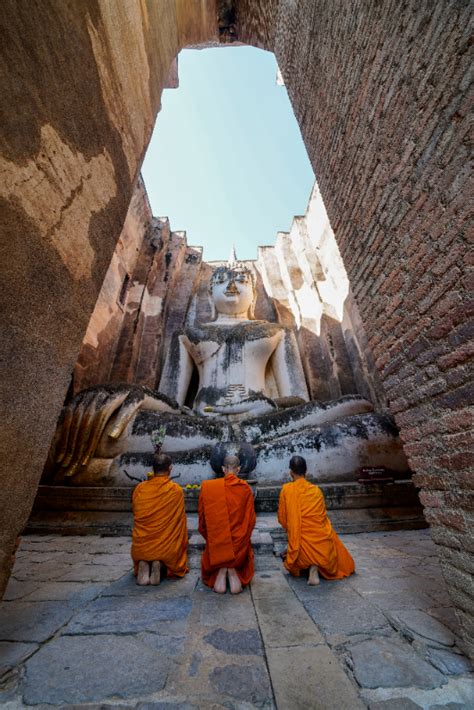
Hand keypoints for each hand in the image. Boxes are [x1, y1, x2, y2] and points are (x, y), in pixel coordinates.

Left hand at [53, 384, 176, 476]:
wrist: (153, 402)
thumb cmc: (122, 417)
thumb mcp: (100, 422)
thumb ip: (82, 430)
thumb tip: (60, 448)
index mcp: (88, 394)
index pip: (71, 416)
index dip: (65, 438)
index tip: (61, 460)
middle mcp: (102, 389)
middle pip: (84, 417)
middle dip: (76, 445)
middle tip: (72, 466)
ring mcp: (121, 390)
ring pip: (101, 413)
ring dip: (92, 438)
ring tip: (86, 459)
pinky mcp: (139, 394)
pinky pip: (127, 408)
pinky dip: (120, 422)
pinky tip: (113, 437)